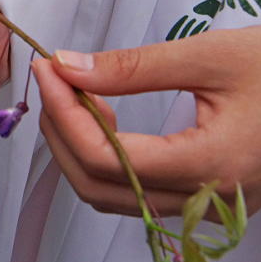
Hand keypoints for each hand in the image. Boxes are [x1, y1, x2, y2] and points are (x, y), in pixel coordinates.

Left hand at [32, 24, 260, 217]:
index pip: (106, 156)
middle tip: (54, 80)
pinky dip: (109, 158)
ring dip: (80, 148)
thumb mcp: (211, 55)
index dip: (63, 113)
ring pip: (116, 197)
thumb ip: (133, 67)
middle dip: (61, 133)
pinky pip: (140, 193)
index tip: (47, 69)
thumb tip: (68, 67)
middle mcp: (210, 200)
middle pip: (99, 187)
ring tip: (76, 93)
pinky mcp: (213, 199)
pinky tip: (107, 115)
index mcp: (212, 164)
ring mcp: (212, 206)